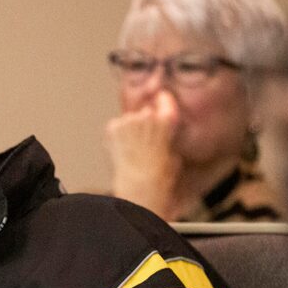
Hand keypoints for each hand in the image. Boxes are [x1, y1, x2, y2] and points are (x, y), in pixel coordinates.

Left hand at [105, 91, 182, 217]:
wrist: (139, 187)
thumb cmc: (160, 178)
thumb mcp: (174, 157)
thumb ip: (168, 138)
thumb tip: (164, 135)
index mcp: (166, 121)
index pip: (164, 99)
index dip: (162, 101)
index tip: (160, 100)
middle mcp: (147, 116)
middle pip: (145, 112)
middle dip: (144, 123)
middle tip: (144, 144)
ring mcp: (128, 121)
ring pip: (129, 120)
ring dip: (130, 131)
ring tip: (133, 153)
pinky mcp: (113, 128)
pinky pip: (115, 128)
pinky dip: (117, 137)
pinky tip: (122, 152)